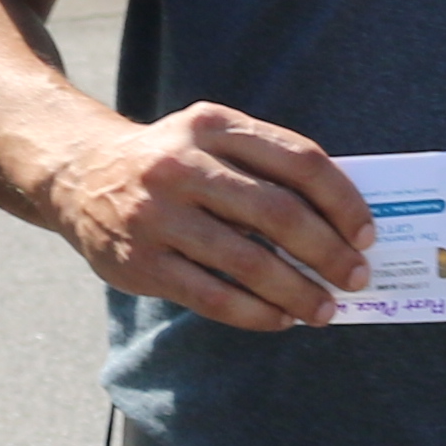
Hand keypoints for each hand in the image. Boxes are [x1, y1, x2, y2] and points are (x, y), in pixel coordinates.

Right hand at [40, 102, 371, 332]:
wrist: (78, 173)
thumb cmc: (170, 161)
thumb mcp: (210, 138)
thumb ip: (266, 164)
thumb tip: (341, 221)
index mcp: (214, 125)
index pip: (298, 160)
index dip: (342, 200)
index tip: (367, 233)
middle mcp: (183, 165)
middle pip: (277, 213)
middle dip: (328, 252)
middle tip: (356, 277)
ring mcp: (158, 215)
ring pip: (247, 262)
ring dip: (297, 292)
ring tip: (324, 309)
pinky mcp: (140, 261)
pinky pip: (212, 296)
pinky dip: (255, 313)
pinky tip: (280, 320)